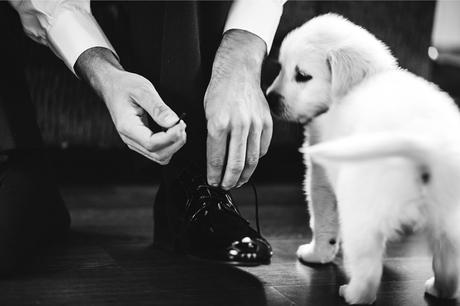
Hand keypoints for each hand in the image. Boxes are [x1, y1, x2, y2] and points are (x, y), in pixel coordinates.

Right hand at [75, 47, 185, 164]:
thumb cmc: (124, 86)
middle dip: (175, 143)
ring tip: (178, 127)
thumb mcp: (143, 90)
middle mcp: (129, 138)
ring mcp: (134, 142)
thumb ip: (158, 108)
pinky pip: (158, 151)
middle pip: (158, 155)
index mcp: (127, 126)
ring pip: (159, 156)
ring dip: (174, 145)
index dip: (170, 137)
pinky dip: (169, 144)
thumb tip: (173, 122)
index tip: (181, 123)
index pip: (152, 144)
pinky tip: (172, 130)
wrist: (112, 86)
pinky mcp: (140, 141)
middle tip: (182, 124)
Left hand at [204, 30, 272, 189]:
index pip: (216, 159)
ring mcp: (255, 124)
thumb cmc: (219, 90)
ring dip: (244, 175)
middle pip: (235, 164)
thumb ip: (212, 137)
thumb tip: (215, 161)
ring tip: (238, 181)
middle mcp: (238, 125)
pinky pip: (262, 148)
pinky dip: (256, 160)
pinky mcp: (266, 123)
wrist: (239, 70)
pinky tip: (249, 165)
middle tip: (225, 186)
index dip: (214, 175)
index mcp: (218, 123)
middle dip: (229, 180)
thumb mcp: (206, 112)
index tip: (213, 182)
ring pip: (251, 160)